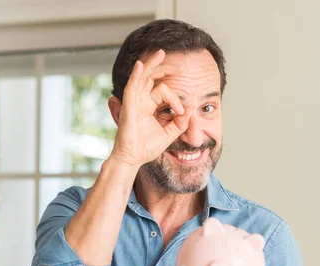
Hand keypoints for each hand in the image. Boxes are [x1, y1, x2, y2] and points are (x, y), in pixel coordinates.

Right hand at [109, 49, 190, 167]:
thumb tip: (190, 110)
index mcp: (148, 106)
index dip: (176, 99)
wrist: (134, 159)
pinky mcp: (129, 106)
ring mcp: (134, 102)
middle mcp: (140, 101)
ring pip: (142, 77)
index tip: (182, 113)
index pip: (164, 92)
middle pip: (151, 78)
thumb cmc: (147, 148)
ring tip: (160, 53)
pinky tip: (141, 65)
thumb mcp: (170, 134)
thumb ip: (180, 123)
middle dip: (163, 68)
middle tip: (178, 64)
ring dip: (151, 64)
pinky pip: (132, 86)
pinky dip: (136, 75)